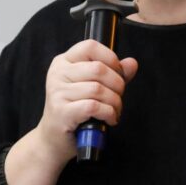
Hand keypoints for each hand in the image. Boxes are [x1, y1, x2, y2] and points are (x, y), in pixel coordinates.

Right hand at [35, 39, 138, 164]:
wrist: (53, 138)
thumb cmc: (75, 110)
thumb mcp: (92, 87)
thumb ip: (112, 73)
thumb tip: (131, 63)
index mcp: (64, 62)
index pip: (90, 46)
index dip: (110, 58)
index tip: (118, 73)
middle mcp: (57, 74)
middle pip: (98, 69)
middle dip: (117, 85)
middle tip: (118, 97)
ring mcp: (57, 92)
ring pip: (98, 89)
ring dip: (114, 103)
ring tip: (114, 111)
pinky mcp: (61, 111)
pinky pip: (93, 106)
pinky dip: (108, 113)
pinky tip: (109, 119)